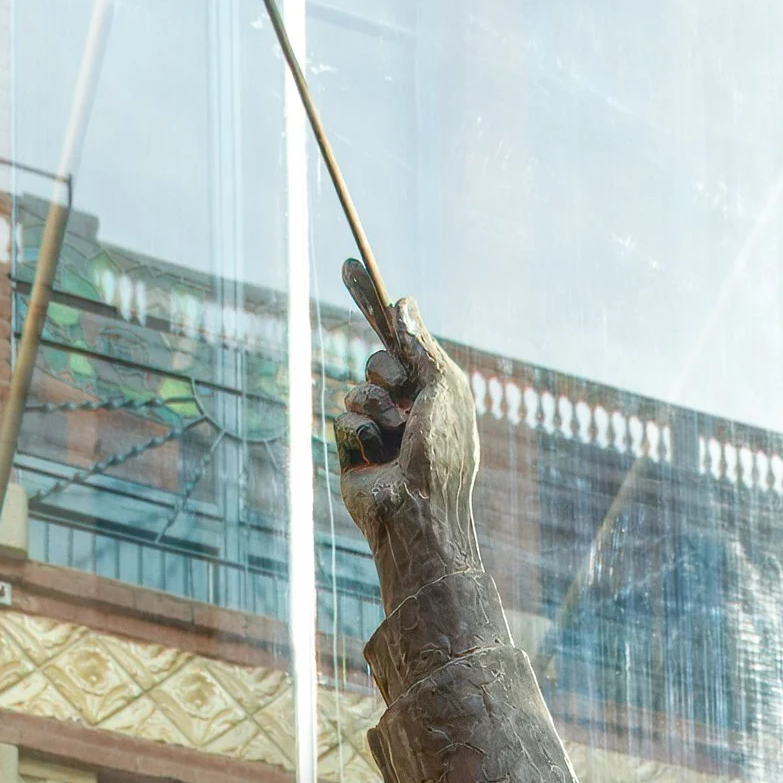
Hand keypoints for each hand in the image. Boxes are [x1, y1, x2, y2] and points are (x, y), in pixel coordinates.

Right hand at [332, 260, 481, 585]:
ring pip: (355, 390)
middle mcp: (407, 409)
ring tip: (393, 439)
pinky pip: (340, 418)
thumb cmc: (442, 457)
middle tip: (398, 393)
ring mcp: (378, 430)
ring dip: (374, 408)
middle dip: (384, 370)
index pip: (402, 340)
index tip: (350, 267)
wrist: (417, 516)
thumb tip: (403, 301)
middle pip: (376, 359)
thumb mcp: (442, 390)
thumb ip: (421, 345)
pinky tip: (375, 458)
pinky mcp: (352, 452)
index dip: (375, 303)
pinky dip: (358, 433)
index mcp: (435, 393)